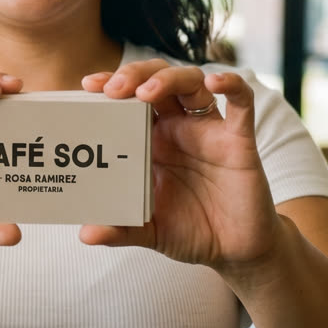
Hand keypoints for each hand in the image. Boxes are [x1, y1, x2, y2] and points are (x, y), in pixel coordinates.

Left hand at [80, 60, 281, 270]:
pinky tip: (214, 82)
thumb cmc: (192, 232)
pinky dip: (231, 85)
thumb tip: (86, 235)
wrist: (235, 253)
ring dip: (167, 78)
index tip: (88, 86)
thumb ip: (120, 230)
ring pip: (191, 82)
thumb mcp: (149, 231)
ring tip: (145, 92)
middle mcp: (178, 129)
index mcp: (152, 142)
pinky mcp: (238, 140)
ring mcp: (208, 131)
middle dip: (133, 75)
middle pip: (156, 80)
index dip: (111, 85)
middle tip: (112, 89)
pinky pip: (241, 102)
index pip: (129, 99)